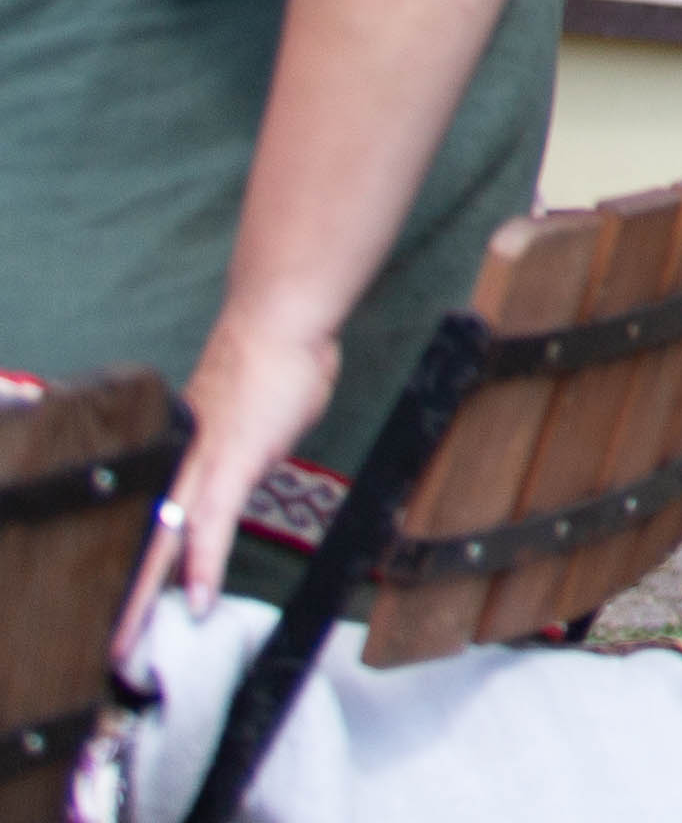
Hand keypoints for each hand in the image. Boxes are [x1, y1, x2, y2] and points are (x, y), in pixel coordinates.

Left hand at [121, 308, 334, 660]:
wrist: (278, 328)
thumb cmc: (269, 369)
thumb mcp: (244, 428)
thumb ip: (235, 459)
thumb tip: (238, 478)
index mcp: (178, 465)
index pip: (146, 531)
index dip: (130, 578)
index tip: (117, 618)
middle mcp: (179, 471)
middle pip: (139, 549)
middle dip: (121, 605)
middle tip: (102, 655)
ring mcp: (200, 470)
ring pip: (160, 546)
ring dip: (142, 599)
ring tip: (124, 645)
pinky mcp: (231, 467)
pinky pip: (212, 528)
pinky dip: (204, 567)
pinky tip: (198, 602)